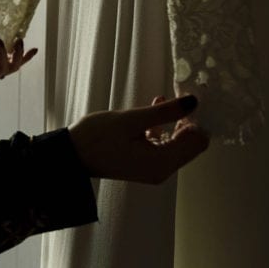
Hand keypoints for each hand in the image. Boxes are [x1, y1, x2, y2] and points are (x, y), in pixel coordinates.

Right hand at [68, 95, 209, 183]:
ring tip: (161, 101)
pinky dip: (161, 130)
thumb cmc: (96, 138)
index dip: (196, 119)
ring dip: (173, 123)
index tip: (185, 99)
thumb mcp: (131, 120)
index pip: (198, 141)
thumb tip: (193, 102)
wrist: (70, 156)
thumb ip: (164, 112)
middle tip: (175, 97)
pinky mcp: (143, 165)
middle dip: (187, 121)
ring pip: (177, 144)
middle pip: (191, 144)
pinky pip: (162, 147)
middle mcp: (162, 170)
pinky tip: (151, 113)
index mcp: (162, 163)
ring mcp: (153, 169)